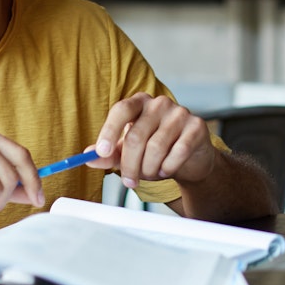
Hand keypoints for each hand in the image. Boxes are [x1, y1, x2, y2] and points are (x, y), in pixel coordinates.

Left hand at [87, 93, 217, 188]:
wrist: (190, 157)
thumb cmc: (156, 150)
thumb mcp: (128, 151)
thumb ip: (108, 153)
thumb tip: (88, 157)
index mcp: (139, 103)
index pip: (121, 110)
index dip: (109, 131)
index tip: (101, 152)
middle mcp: (159, 103)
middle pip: (136, 135)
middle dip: (130, 165)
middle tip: (129, 181)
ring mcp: (180, 113)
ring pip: (156, 148)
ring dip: (149, 169)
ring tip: (150, 173)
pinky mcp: (196, 127)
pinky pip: (178, 153)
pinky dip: (168, 168)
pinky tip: (166, 169)